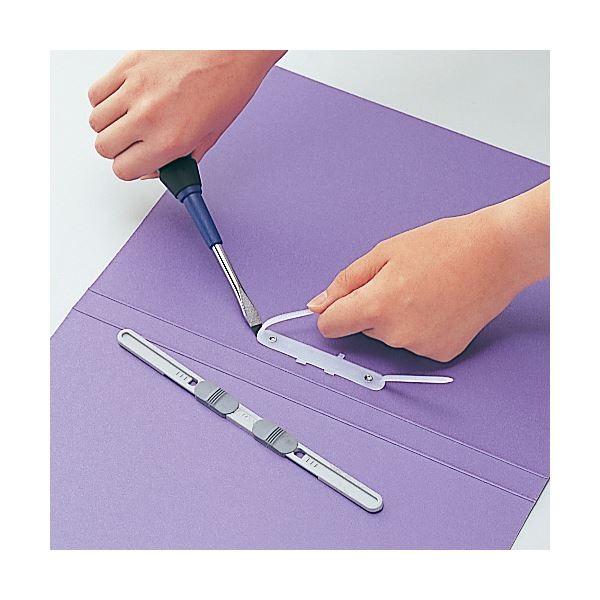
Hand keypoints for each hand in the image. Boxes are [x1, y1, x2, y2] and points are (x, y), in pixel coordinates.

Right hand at [88, 50, 283, 179]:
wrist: (233, 48)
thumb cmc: (228, 87)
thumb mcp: (210, 136)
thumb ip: (179, 158)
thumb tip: (156, 169)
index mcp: (170, 140)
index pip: (124, 169)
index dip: (129, 168)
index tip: (136, 162)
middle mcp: (149, 116)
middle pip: (104, 147)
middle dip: (118, 149)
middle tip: (134, 142)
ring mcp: (135, 88)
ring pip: (96, 121)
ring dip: (111, 125)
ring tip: (131, 119)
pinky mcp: (129, 64)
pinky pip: (97, 92)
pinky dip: (105, 100)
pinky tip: (125, 100)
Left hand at [307, 181, 548, 361]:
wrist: (497, 253)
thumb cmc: (444, 245)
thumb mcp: (384, 252)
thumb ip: (345, 283)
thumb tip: (318, 305)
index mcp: (377, 305)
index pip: (330, 326)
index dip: (334, 312)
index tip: (344, 304)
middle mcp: (396, 334)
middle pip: (362, 328)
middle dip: (372, 308)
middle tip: (402, 281)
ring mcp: (420, 347)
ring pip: (389, 336)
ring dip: (397, 318)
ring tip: (425, 290)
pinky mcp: (441, 353)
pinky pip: (414, 343)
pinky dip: (420, 328)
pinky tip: (439, 306)